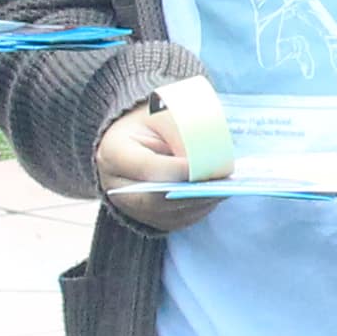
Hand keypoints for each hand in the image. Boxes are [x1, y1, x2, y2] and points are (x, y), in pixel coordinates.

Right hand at [93, 85, 218, 232]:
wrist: (132, 135)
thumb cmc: (150, 121)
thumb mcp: (162, 114)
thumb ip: (180, 134)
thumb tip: (208, 161)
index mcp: (112, 152)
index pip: (145, 167)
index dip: (175, 170)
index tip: (201, 166)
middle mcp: (115, 186)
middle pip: (155, 199)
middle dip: (191, 193)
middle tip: (220, 184)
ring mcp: (128, 206)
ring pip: (167, 214)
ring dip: (198, 204)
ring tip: (224, 189)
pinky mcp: (144, 218)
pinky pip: (173, 221)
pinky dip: (196, 210)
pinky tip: (214, 196)